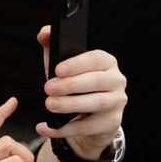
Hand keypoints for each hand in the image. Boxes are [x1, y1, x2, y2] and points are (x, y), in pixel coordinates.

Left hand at [36, 27, 124, 158]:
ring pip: (97, 103)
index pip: (96, 59)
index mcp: (107, 62)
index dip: (77, 64)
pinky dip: (66, 129)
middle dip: (71, 85)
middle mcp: (117, 80)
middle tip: (48, 88)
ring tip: (49, 105)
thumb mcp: (62, 66)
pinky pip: (89, 127)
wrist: (87, 118)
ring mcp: (117, 102)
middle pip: (97, 81)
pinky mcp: (112, 123)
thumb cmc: (74, 86)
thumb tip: (44, 33)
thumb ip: (53, 46)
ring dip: (71, 105)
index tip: (57, 69)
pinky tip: (45, 127)